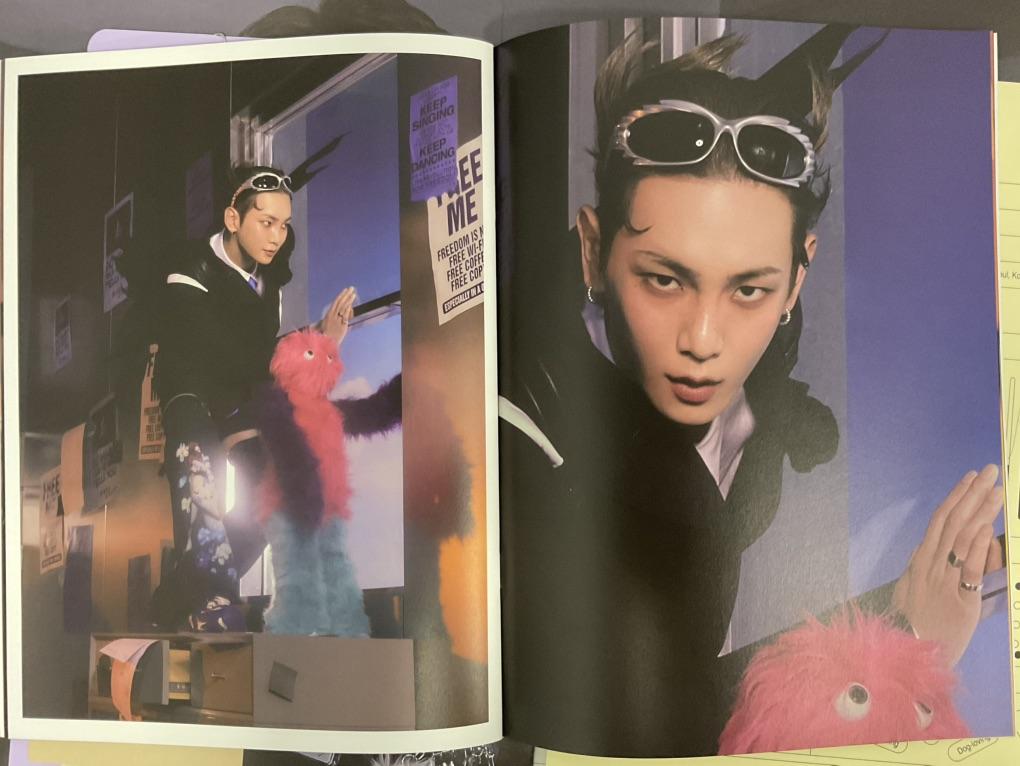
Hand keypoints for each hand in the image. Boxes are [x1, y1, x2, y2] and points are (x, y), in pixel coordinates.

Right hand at [318, 287, 355, 343]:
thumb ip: (334, 318)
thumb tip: (341, 312)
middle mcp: (332, 316)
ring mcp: (337, 321)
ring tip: (353, 293)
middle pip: (340, 303)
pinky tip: (351, 304)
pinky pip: (344, 317)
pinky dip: (347, 310)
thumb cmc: (326, 336)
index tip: (346, 290)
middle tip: (351, 288)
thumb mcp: (328, 325)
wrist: (326, 344)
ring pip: (342, 308)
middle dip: (346, 295)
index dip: (341, 296)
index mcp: (328, 315)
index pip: (336, 302)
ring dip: (348, 300)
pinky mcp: (341, 326)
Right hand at [892, 464, 1003, 665]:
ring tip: (997, 492)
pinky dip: (976, 549)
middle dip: (972, 495)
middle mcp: (931, 565)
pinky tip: (985, 530)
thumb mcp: (908, 590)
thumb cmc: (912, 625)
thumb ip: (916, 568)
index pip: (940, 520)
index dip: (956, 497)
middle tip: (990, 471)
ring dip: (980, 513)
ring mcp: (944, 581)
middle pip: (953, 523)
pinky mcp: (959, 601)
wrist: (907, 655)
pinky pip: (967, 571)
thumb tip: (920, 547)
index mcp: (921, 561)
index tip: (970, 477)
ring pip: (962, 540)